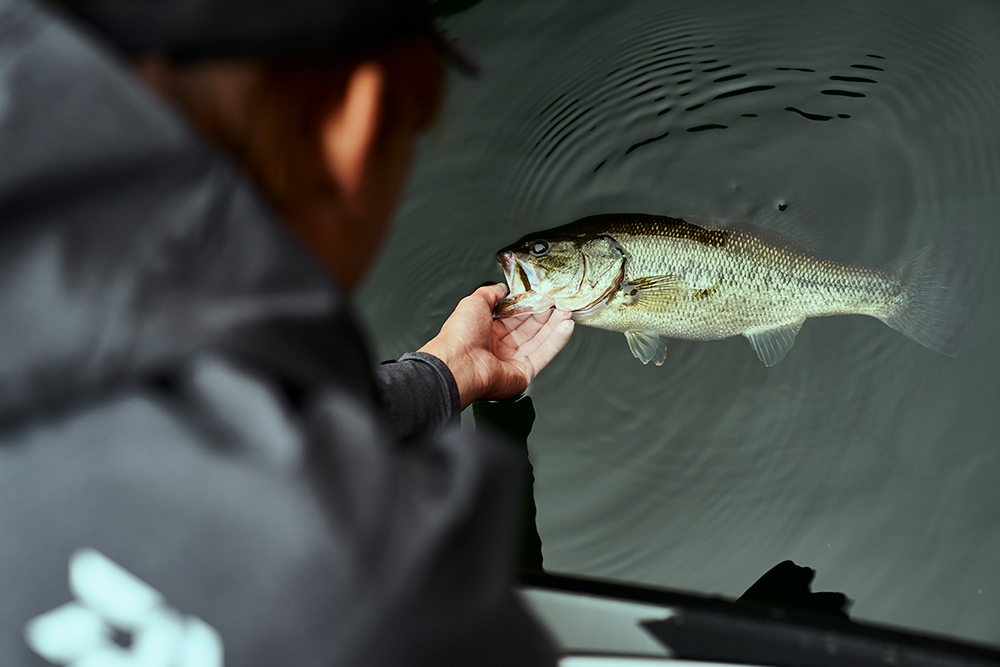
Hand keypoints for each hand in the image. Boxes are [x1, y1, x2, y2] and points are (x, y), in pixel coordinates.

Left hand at [419, 284, 573, 409]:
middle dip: (545, 314)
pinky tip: (566, 326)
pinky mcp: (524, 374)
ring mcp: (512, 361)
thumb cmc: (459, 337)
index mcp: (486, 332)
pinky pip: (544, 355)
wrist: (459, 365)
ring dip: (555, 325)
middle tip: (558, 300)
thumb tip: (502, 287)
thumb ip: (490, 293)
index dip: (529, 305)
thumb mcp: (474, 303)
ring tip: (567, 310)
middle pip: (529, 329)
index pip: (514, 317)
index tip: (542, 295)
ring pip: (540, 341)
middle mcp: (500, 348)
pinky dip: (557, 340)